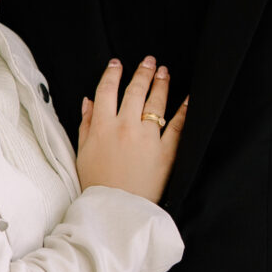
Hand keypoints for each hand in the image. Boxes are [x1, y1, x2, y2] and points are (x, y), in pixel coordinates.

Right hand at [76, 58, 187, 205]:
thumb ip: (86, 124)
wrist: (115, 210)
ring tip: (164, 72)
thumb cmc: (97, 184)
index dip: (112, 74)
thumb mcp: (83, 152)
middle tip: (149, 61)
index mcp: (102, 126)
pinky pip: (177, 126)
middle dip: (142, 72)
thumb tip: (88, 101)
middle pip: (134, 91)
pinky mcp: (165, 152)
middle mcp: (125, 127)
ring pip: (155, 103)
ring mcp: (147, 138)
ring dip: (161, 84)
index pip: (107, 91)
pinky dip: (184, 110)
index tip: (117, 64)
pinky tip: (188, 98)